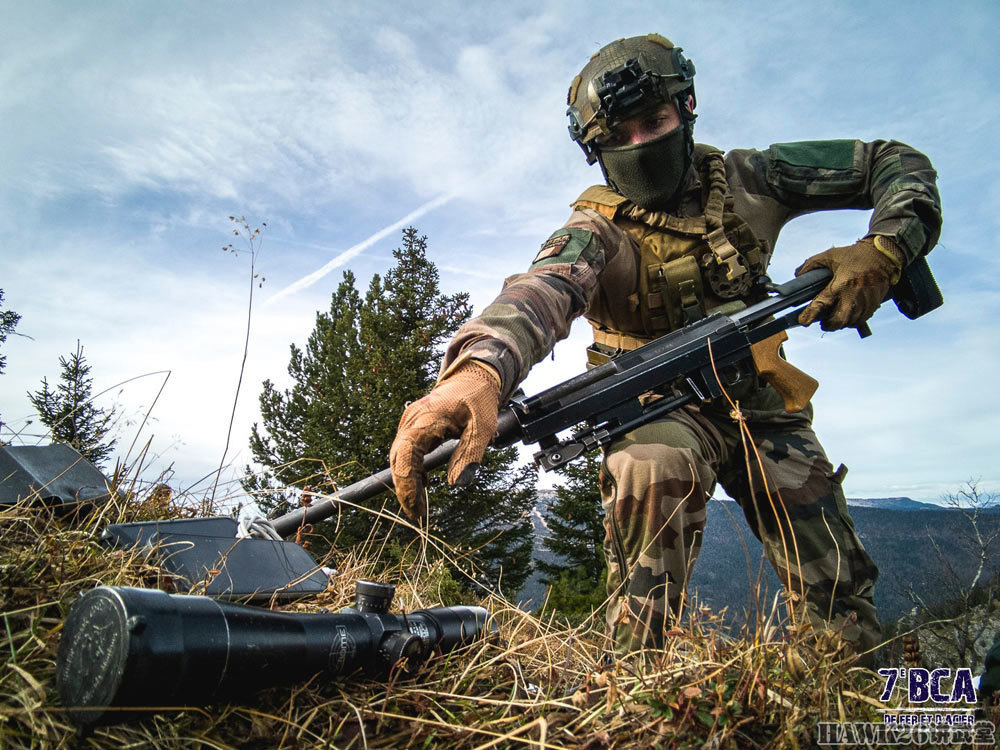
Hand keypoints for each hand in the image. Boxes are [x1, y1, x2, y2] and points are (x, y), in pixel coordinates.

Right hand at [389, 361, 500, 520]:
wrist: (473, 376)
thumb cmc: (478, 398)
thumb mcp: (482, 426)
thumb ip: (470, 454)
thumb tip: (456, 485)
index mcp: (424, 420)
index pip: (406, 456)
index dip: (407, 485)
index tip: (416, 508)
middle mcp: (410, 422)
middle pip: (398, 460)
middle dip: (405, 489)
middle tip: (418, 514)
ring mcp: (409, 423)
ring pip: (399, 458)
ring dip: (407, 482)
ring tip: (420, 505)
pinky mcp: (413, 427)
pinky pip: (406, 452)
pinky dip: (411, 470)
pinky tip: (424, 484)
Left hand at [796, 236, 903, 330]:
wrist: (883, 254)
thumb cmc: (855, 254)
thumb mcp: (830, 255)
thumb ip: (811, 264)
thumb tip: (798, 274)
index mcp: (840, 283)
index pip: (822, 303)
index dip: (810, 314)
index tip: (803, 321)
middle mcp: (853, 294)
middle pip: (839, 321)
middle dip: (829, 325)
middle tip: (823, 322)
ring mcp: (865, 300)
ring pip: (851, 322)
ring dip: (841, 323)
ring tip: (835, 317)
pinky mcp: (874, 303)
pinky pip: (862, 319)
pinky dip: (853, 320)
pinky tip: (848, 314)